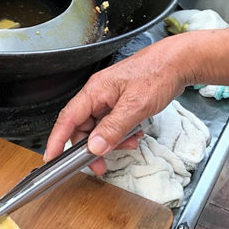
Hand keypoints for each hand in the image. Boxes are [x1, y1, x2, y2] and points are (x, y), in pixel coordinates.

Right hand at [45, 37, 187, 173]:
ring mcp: (109, 99)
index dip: (57, 139)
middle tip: (100, 165)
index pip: (67, 118)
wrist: (178, 62)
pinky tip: (134, 135)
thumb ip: (113, 129)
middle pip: (83, 127)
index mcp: (95, 91)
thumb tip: (94, 146)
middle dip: (91, 148)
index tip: (51, 158)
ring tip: (128, 144)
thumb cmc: (157, 74)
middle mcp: (98, 94)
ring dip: (111, 141)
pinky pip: (112, 124)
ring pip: (99, 128)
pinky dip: (121, 134)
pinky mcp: (121, 103)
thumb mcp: (135, 106)